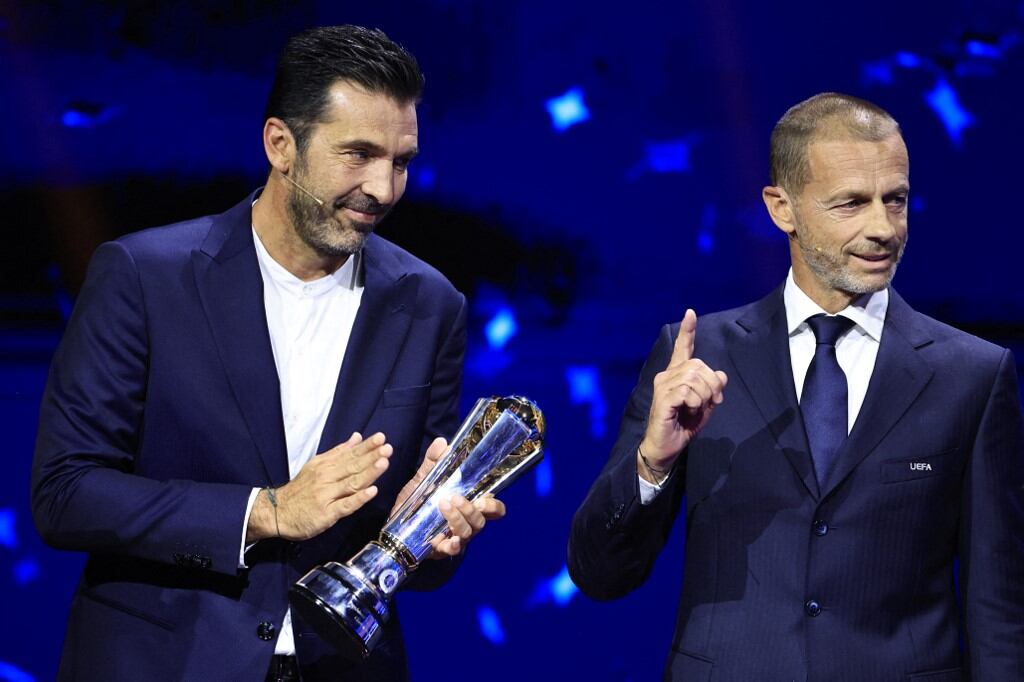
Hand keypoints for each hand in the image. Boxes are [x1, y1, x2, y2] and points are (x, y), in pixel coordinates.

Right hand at [246, 432, 390, 541]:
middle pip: (352, 467)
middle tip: (387, 448)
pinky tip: (371, 492)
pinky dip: (358, 499)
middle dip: (371, 457)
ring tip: (383, 463)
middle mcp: (327, 478)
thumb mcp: (316, 465)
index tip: (381, 438)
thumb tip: (357, 437)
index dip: (366, 447)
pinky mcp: (327, 514)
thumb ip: (338, 452)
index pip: (350, 455)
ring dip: (368, 473)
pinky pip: (345, 505)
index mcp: (325, 466)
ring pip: (351, 483)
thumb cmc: (300, 490)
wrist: (277, 512)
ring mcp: (327, 496)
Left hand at [390, 437, 506, 558]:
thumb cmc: (415, 503)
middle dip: (475, 508)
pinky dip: (454, 544)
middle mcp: (467, 523)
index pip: (493, 508)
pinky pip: (453, 550)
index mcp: (468, 506)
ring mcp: (455, 537)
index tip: (487, 494)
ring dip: (458, 518)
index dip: (495, 504)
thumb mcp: (423, 480)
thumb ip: (432, 462)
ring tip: (443, 504)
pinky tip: (449, 539)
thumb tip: (442, 442)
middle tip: (457, 497)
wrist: (393, 526)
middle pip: (483, 519)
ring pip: (468, 531)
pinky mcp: (441, 550)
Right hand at [639, 309, 726, 480]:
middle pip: (698, 365)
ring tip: (699, 409)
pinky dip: (696, 402)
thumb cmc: (684, 425)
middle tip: (712, 402)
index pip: (683, 348)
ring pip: (694, 378)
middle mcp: (667, 375)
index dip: (688, 331)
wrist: (667, 447)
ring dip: (705, 395)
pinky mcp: (663, 398)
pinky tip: (690, 411)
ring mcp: (663, 386)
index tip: (690, 313)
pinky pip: (687, 391)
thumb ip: (713, 388)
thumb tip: (720, 375)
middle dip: (712, 384)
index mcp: (677, 375)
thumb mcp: (705, 405)